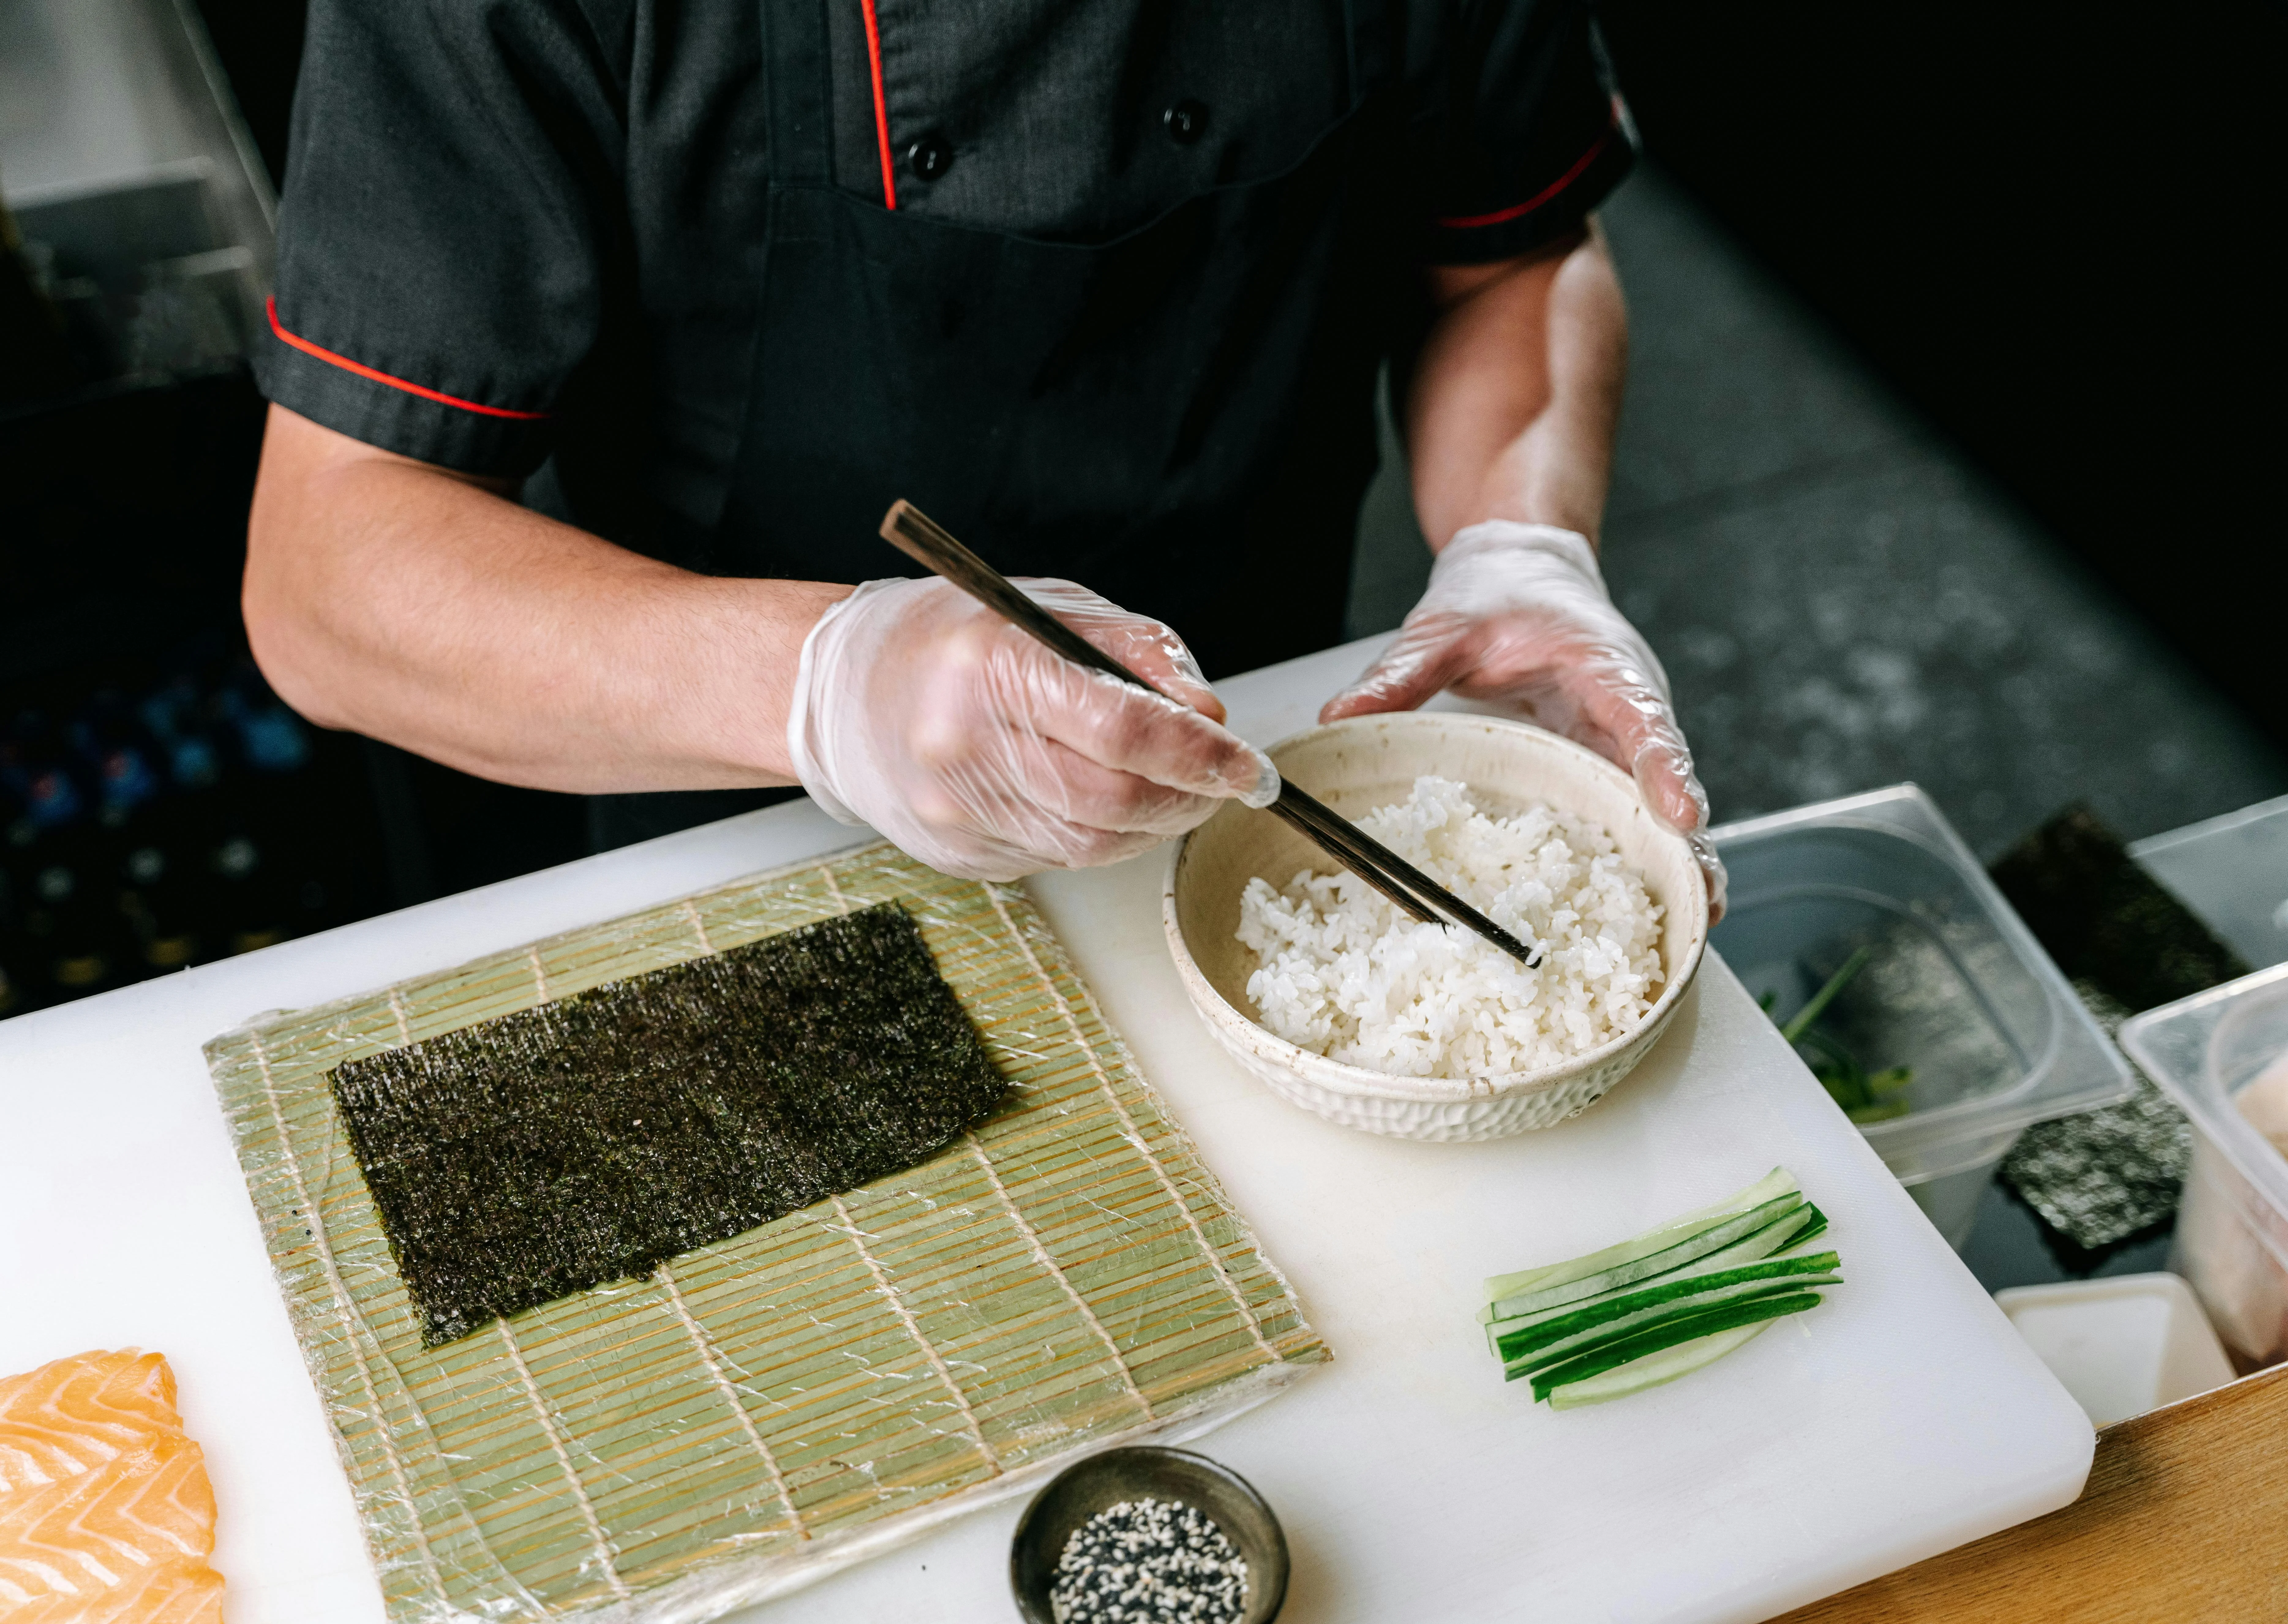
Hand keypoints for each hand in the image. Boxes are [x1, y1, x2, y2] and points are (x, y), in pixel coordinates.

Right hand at [788, 576, 1279, 881]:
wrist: (845, 693)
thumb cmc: (955, 638)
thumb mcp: (1054, 608)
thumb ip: (1139, 654)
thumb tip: (1210, 717)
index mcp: (990, 666)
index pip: (1124, 728)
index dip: (1202, 755)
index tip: (1248, 765)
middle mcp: (964, 744)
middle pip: (1117, 800)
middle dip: (1190, 797)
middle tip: (1222, 780)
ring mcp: (956, 809)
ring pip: (1096, 844)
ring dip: (1154, 822)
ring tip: (1169, 787)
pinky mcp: (958, 853)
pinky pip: (1059, 858)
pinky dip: (1101, 836)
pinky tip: (1096, 799)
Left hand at [1321, 521, 1726, 917]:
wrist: (1525, 569)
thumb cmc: (1497, 594)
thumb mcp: (1442, 627)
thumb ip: (1402, 672)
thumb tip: (1341, 716)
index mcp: (1604, 666)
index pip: (1642, 717)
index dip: (1663, 767)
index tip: (1679, 811)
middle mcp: (1629, 708)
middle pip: (1670, 777)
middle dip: (1689, 840)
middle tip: (1702, 898)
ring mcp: (1623, 741)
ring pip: (1663, 804)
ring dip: (1681, 859)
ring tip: (1697, 919)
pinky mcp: (1608, 763)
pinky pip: (1634, 811)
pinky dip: (1650, 855)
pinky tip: (1657, 908)